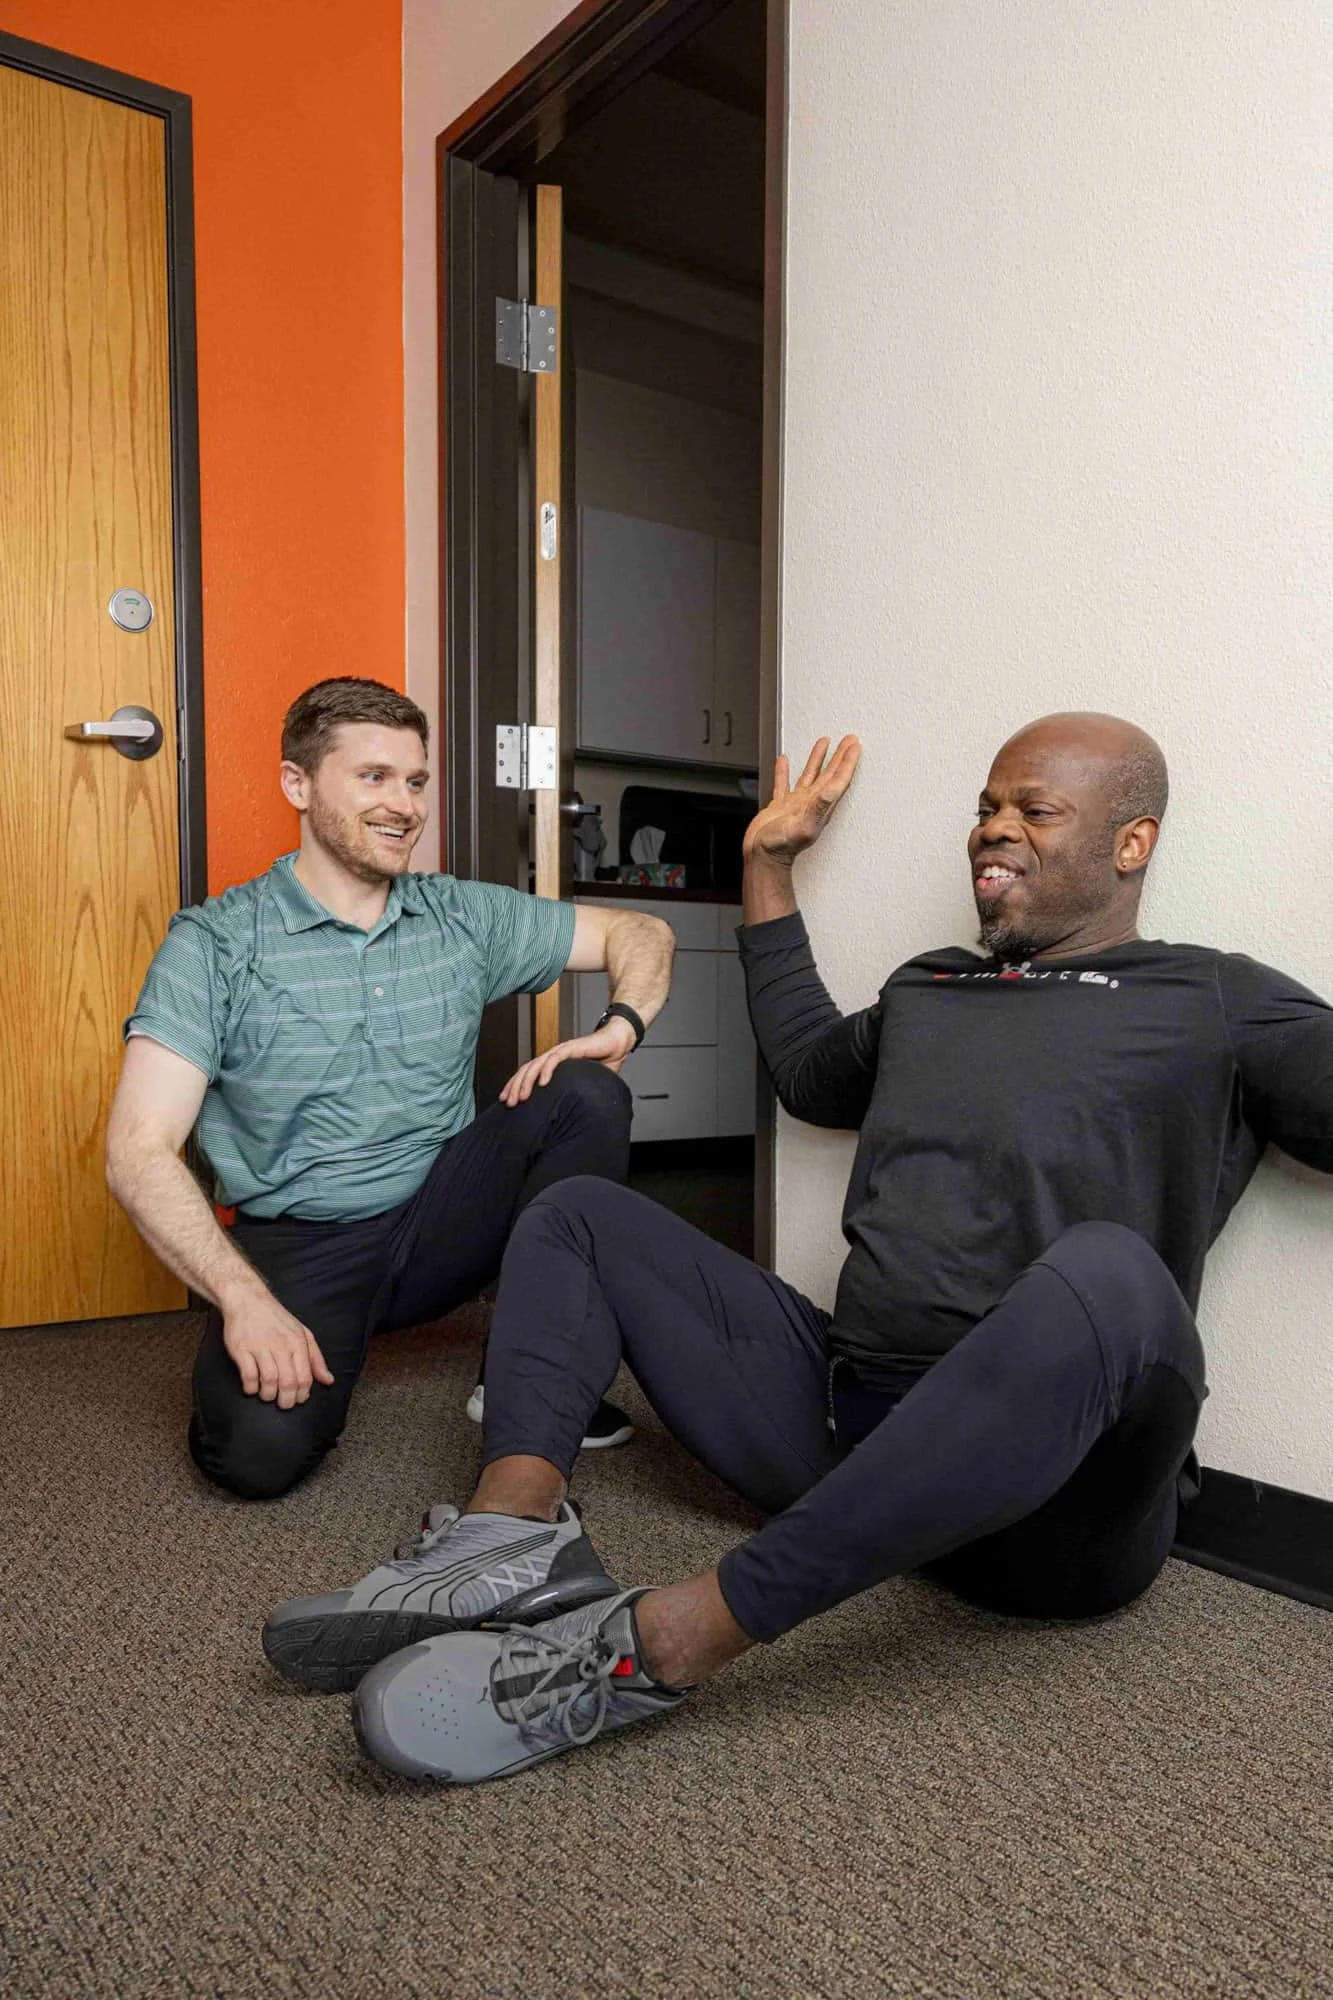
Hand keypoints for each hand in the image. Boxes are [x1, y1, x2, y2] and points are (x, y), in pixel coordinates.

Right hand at [221, 1291, 334, 1406]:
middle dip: (287, 1401)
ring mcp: (260, 1347)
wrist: (248, 1299)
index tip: (298, 1399)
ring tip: (267, 1395)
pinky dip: (250, 1388)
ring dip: (268, 1395)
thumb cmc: (277, 1320)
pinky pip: (248, 1375)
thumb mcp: (303, 1334)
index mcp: (298, 1342)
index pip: (305, 1377)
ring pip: (269, 1380)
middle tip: (283, 1404)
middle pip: (288, 1382)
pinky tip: (252, 1387)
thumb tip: (328, 1381)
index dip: (302, 1395)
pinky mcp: (241, 1349)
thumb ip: (316, 1359)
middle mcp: (281, 1345)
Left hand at [500, 1017, 636, 1105]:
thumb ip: (571, 1095)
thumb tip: (566, 1117)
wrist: (616, 1044)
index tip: (506, 1101)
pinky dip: (547, 1070)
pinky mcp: (571, 1048)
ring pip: (536, 1065)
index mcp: (551, 1065)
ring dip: (526, 1081)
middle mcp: (552, 1057)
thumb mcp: (581, 1084)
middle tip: (509, 1103)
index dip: (514, 1087)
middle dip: (515, 1087)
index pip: (526, 1074)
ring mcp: (560, 1051)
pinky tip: (542, 1082)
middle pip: (526, 1070)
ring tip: (522, 1096)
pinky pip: (555, 1058)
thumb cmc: (601, 1063)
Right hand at [743, 735, 861, 864]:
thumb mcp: (803, 826)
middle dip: (840, 756)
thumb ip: (819, 807)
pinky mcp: (780, 806)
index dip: (848, 762)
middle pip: (830, 773)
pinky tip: (784, 760)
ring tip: (825, 742)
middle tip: (850, 739)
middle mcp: (811, 803)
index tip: (855, 746)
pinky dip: (784, 771)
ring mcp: (796, 803)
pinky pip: (784, 783)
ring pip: (810, 774)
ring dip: (818, 759)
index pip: (839, 779)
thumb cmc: (781, 847)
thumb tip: (833, 790)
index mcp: (820, 806)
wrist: (762, 857)